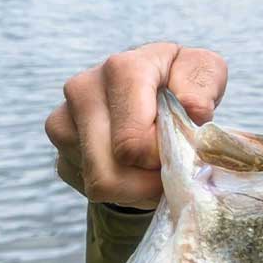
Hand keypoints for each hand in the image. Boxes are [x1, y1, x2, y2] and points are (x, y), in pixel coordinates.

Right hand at [44, 42, 227, 206]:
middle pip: (110, 173)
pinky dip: (119, 192)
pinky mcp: (60, 152)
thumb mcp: (203, 73)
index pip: (134, 145)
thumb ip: (202, 84)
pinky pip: (90, 190)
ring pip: (100, 185)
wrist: (149, 95)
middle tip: (168, 168)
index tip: (179, 152)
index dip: (162, 162)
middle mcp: (83, 91)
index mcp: (120, 70)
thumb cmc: (179, 86)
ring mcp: (64, 122)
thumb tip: (193, 109)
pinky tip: (132, 170)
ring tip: (152, 168)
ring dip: (136, 190)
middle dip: (148, 182)